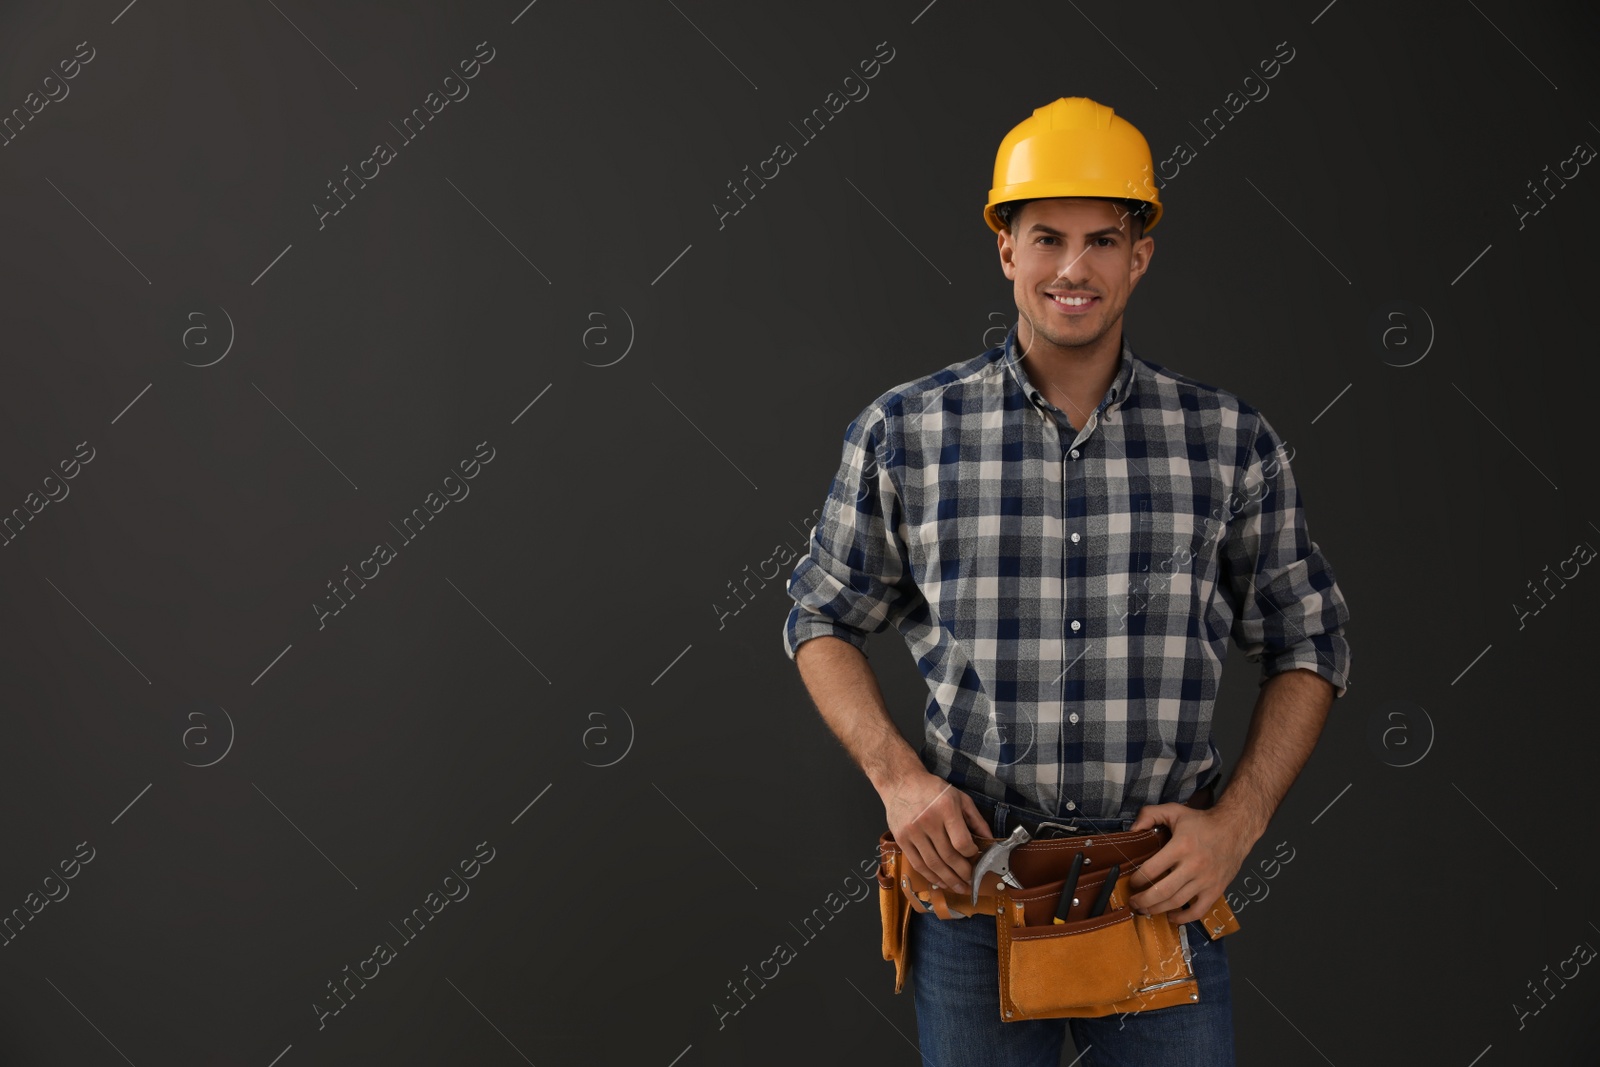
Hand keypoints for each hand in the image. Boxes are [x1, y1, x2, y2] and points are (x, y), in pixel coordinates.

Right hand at [881, 771, 989, 895]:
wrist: (901, 782)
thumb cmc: (932, 789)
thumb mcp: (960, 798)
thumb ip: (976, 820)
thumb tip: (990, 841)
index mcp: (945, 808)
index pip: (962, 842)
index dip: (971, 854)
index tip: (976, 857)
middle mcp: (928, 821)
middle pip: (948, 857)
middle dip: (962, 873)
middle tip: (971, 881)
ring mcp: (912, 832)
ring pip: (933, 864)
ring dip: (948, 880)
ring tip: (959, 888)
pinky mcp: (901, 839)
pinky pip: (918, 864)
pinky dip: (930, 877)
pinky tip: (940, 882)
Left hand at [1124, 804, 1256, 923]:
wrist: (1235, 830)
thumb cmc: (1201, 822)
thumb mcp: (1174, 810)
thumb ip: (1149, 815)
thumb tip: (1132, 831)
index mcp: (1181, 847)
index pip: (1152, 869)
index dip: (1137, 879)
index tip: (1131, 882)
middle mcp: (1193, 866)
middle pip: (1162, 891)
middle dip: (1143, 900)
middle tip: (1133, 902)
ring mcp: (1206, 881)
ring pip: (1177, 902)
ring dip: (1157, 909)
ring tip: (1145, 909)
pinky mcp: (1216, 890)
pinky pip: (1198, 911)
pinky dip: (1183, 918)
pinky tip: (1171, 916)